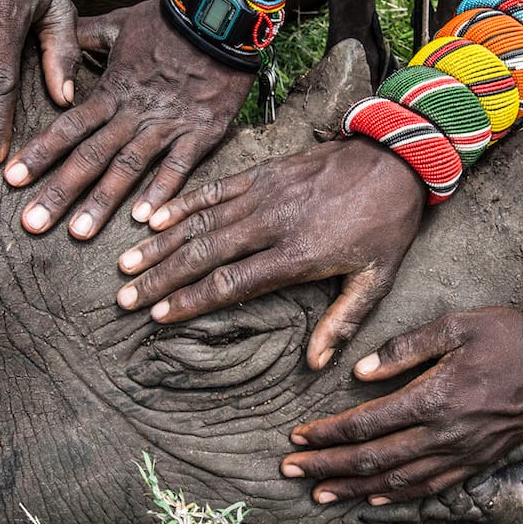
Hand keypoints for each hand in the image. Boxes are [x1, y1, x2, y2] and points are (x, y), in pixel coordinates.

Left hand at [5, 0, 254, 239]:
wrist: (220, 16)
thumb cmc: (171, 19)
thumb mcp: (121, 22)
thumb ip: (86, 35)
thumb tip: (58, 37)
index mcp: (112, 90)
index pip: (68, 127)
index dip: (39, 154)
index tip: (11, 179)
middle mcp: (133, 113)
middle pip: (90, 157)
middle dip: (59, 191)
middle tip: (32, 223)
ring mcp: (167, 126)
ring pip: (128, 168)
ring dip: (101, 202)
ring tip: (78, 233)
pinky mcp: (201, 132)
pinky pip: (179, 167)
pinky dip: (162, 192)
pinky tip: (145, 221)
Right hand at [116, 138, 425, 367]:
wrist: (397, 159)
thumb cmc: (386, 225)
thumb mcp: (376, 279)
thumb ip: (342, 322)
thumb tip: (316, 364)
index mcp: (298, 254)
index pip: (232, 282)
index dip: (192, 300)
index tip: (159, 315)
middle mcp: (273, 223)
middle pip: (204, 254)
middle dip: (161, 278)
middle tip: (125, 298)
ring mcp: (264, 194)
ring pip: (201, 222)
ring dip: (160, 244)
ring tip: (127, 264)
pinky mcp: (263, 172)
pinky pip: (214, 189)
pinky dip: (182, 204)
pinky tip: (152, 218)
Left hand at [280, 307, 522, 503]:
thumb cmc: (506, 335)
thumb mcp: (454, 326)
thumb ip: (403, 350)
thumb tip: (358, 374)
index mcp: (433, 399)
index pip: (366, 424)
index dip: (328, 434)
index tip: (297, 437)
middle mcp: (444, 435)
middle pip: (373, 459)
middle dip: (327, 466)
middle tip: (290, 472)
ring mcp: (462, 454)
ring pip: (397, 481)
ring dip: (354, 488)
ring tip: (320, 494)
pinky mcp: (478, 461)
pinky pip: (431, 488)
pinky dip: (398, 496)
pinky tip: (374, 498)